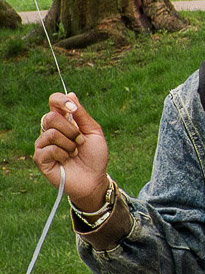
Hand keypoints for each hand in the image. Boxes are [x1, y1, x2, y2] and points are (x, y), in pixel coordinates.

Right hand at [33, 93, 110, 210]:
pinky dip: (63, 154)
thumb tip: (71, 94)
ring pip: (50, 133)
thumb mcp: (93, 132)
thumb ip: (82, 115)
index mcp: (64, 121)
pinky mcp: (39, 159)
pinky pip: (49, 149)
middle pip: (50, 117)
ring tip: (75, 153)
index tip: (73, 108)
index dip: (60, 100)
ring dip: (69, 144)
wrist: (94, 179)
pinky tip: (66, 160)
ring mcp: (43, 145)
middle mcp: (50, 130)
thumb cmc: (95, 156)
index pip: (54, 101)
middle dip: (71, 129)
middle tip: (80, 141)